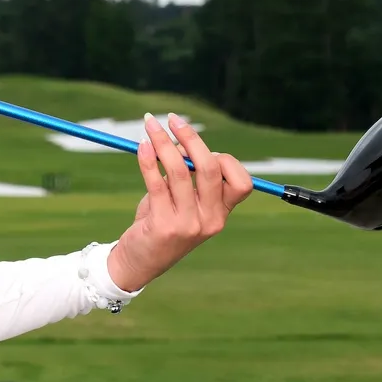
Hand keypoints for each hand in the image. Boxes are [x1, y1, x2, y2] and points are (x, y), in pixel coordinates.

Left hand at [106, 113, 253, 292]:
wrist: (139, 262)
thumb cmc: (160, 223)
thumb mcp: (180, 200)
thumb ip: (186, 175)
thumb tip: (179, 139)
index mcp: (221, 214)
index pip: (241, 182)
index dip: (224, 159)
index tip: (196, 146)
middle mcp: (210, 220)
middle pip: (211, 169)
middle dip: (191, 138)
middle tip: (172, 119)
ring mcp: (188, 225)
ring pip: (180, 171)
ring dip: (163, 142)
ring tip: (149, 125)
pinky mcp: (164, 225)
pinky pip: (156, 183)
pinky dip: (148, 159)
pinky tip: (141, 146)